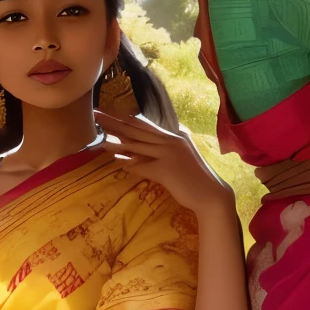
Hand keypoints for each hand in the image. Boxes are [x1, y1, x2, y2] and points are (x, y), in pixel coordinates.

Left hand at [95, 111, 234, 215]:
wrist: (212, 195)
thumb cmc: (196, 179)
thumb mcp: (181, 159)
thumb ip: (165, 151)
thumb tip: (146, 149)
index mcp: (175, 136)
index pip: (146, 125)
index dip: (126, 119)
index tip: (110, 114)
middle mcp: (171, 141)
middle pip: (137, 130)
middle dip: (115, 122)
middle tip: (97, 115)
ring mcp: (169, 154)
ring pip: (137, 145)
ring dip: (117, 142)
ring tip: (101, 138)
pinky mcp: (166, 170)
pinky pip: (143, 166)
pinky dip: (129, 164)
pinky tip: (116, 162)